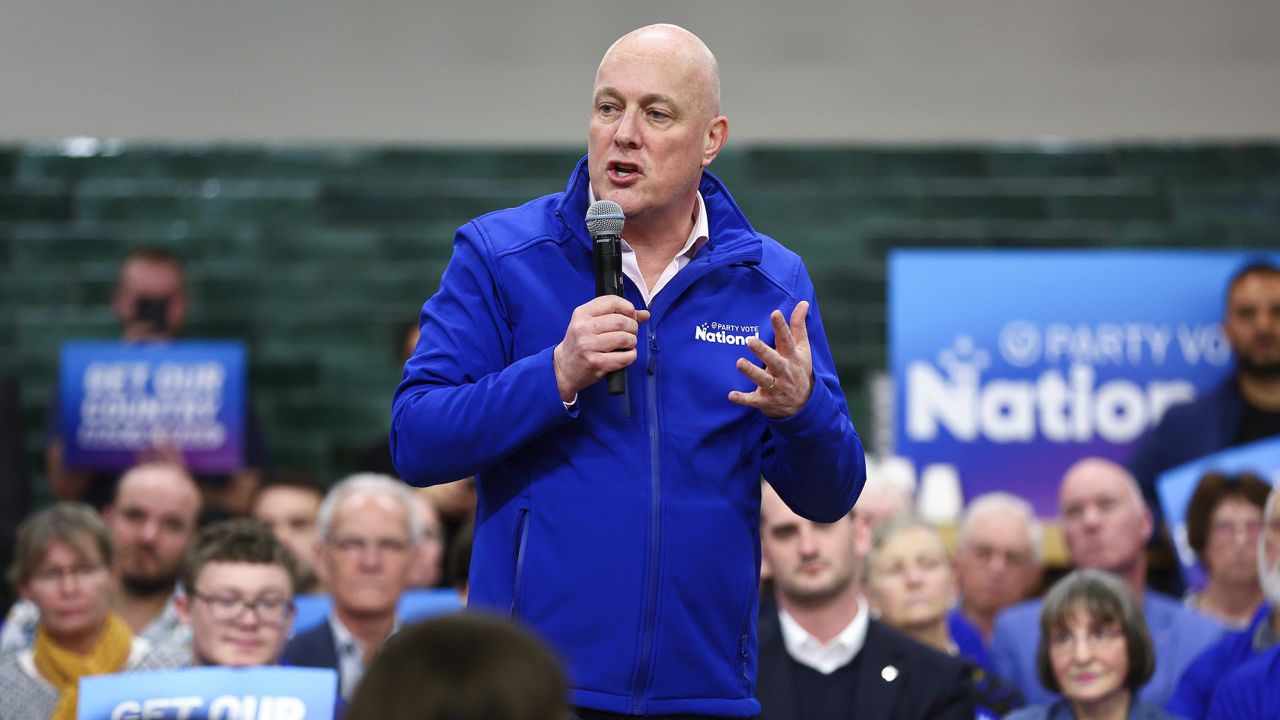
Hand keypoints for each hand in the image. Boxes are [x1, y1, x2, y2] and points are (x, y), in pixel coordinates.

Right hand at [553, 296, 649, 402]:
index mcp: (582, 313)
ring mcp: (588, 346)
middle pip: (621, 321)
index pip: (612, 302)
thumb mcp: (591, 323)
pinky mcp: (595, 363)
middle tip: (630, 333)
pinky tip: (626, 355)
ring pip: (624, 338)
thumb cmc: (581, 343)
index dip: (627, 307)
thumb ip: (616, 315)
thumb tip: (645, 314)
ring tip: (628, 344)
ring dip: (632, 342)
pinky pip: (624, 357)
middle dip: (633, 327)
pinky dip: (631, 356)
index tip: (631, 315)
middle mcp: (583, 328)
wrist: (563, 368)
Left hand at [728, 301, 812, 417]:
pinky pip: (753, 400)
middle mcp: (784, 371)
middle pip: (774, 360)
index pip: (787, 340)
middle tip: (750, 340)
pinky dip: (743, 399)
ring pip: (762, 379)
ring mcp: (775, 387)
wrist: (804, 404)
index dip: (781, 327)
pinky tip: (731, 395)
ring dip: (751, 372)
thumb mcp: (803, 348)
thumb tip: (802, 302)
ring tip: (739, 362)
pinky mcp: (766, 401)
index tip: (775, 313)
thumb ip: (798, 325)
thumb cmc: (799, 369)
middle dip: (763, 351)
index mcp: (792, 357)